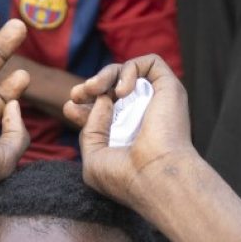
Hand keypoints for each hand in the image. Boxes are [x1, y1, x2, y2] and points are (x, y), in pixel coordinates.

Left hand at [63, 55, 195, 211]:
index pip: (103, 111)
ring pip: (130, 72)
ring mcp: (157, 103)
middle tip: (78, 94)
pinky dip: (130, 70)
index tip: (70, 108)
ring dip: (105, 75)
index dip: (84, 105)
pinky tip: (122, 92)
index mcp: (126, 136)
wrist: (154, 178)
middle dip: (92, 86)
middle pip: (114, 89)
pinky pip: (150, 63)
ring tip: (94, 88)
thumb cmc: (124, 177)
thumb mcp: (94, 157)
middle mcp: (143, 118)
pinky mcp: (170, 89)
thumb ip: (91, 128)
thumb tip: (102, 99)